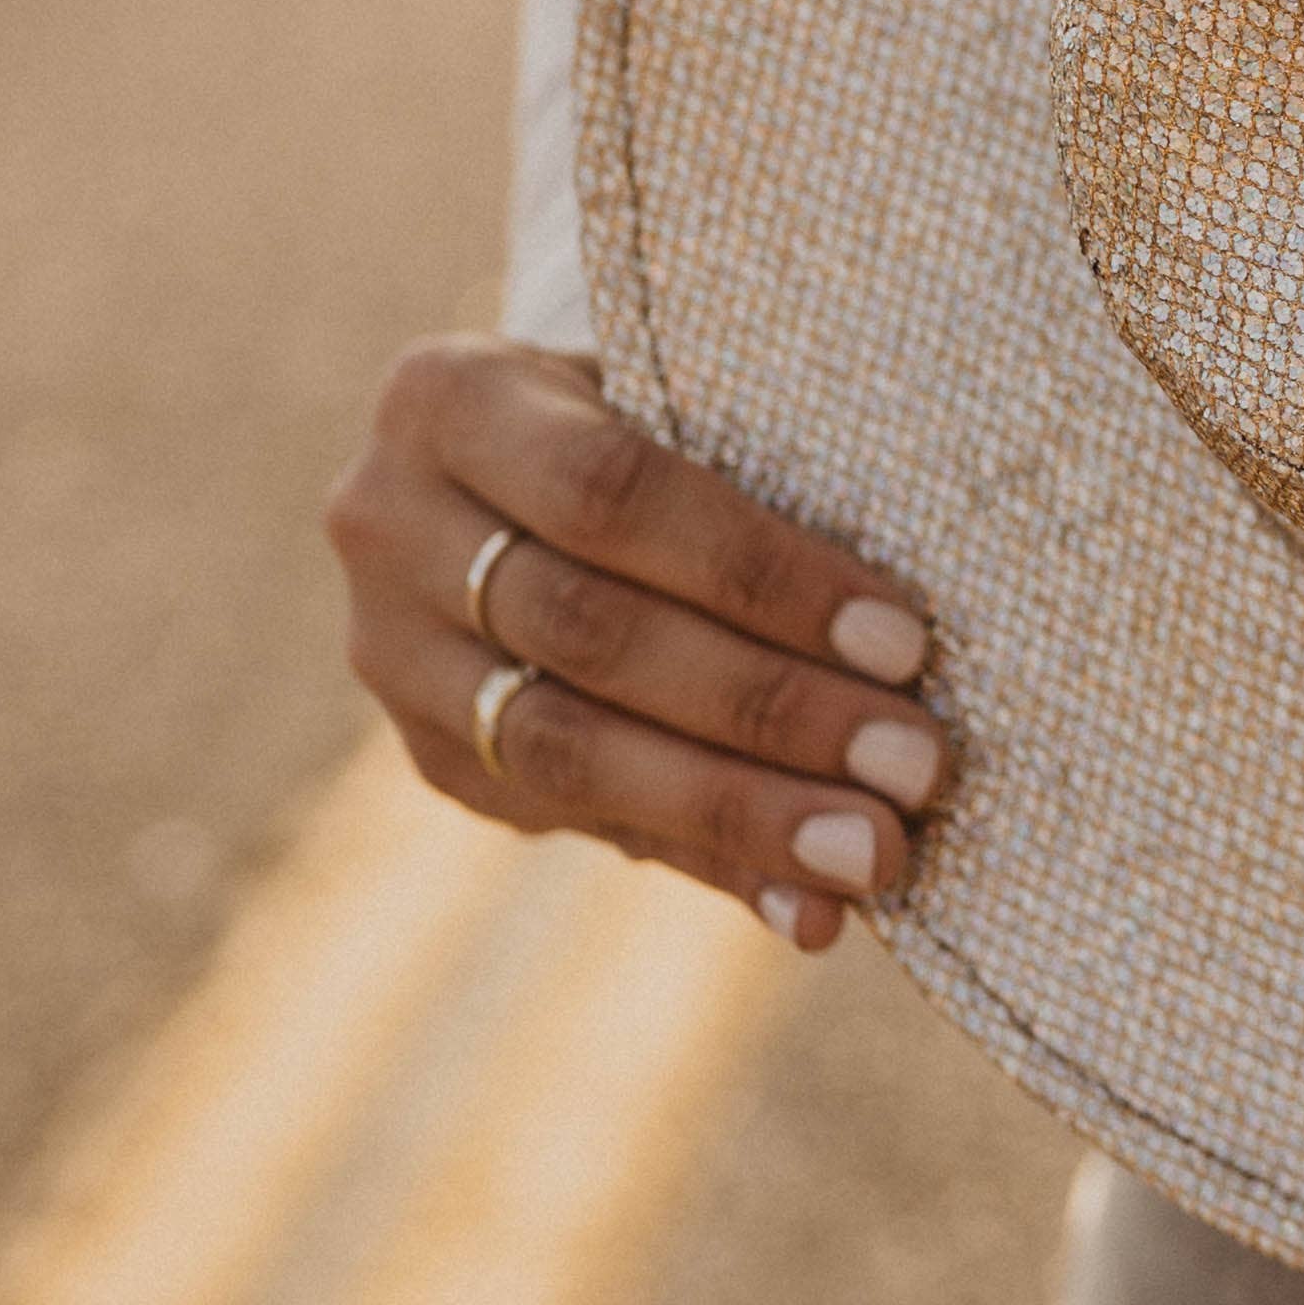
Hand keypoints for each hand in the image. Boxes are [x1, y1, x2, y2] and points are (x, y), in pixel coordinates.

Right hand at [324, 336, 950, 953]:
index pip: (611, 495)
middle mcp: (389, 526)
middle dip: (768, 709)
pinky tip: (811, 907)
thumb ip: (751, 486)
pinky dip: (709, 864)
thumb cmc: (650, 408)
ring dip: (740, 812)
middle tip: (914, 765)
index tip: (904, 639)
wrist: (515, 462)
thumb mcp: (675, 398)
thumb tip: (907, 646)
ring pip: (567, 751)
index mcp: (450, 398)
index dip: (757, 573)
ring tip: (874, 851)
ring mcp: (393, 654)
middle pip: (591, 635)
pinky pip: (579, 822)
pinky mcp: (432, 756)